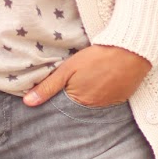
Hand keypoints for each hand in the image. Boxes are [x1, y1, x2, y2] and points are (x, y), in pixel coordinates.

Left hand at [22, 44, 150, 107]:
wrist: (130, 50)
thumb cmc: (96, 57)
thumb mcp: (67, 69)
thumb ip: (48, 87)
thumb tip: (27, 102)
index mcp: (79, 102)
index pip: (64, 107)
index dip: (62, 96)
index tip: (65, 85)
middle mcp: (94, 108)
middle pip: (80, 106)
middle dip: (77, 97)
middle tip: (82, 79)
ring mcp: (110, 104)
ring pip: (95, 103)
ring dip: (92, 94)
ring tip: (94, 78)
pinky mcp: (123, 98)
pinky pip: (109, 100)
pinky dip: (105, 92)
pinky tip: (105, 79)